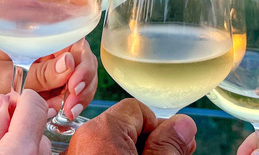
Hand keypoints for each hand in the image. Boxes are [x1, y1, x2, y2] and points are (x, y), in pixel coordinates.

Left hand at [0, 40, 97, 141]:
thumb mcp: (6, 77)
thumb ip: (40, 73)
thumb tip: (71, 62)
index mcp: (36, 41)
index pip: (73, 43)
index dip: (81, 62)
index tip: (75, 84)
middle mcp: (45, 56)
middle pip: (81, 64)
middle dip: (82, 84)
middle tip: (72, 104)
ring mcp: (46, 77)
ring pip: (77, 83)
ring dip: (77, 98)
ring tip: (65, 113)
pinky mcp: (44, 96)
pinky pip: (66, 99)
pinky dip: (67, 108)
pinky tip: (60, 117)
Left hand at [67, 98, 196, 154]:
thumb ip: (169, 146)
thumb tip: (183, 124)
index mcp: (102, 132)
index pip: (136, 108)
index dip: (158, 127)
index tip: (171, 147)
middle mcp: (82, 139)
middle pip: (122, 125)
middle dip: (147, 140)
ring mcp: (74, 154)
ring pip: (110, 143)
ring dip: (131, 151)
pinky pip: (97, 153)